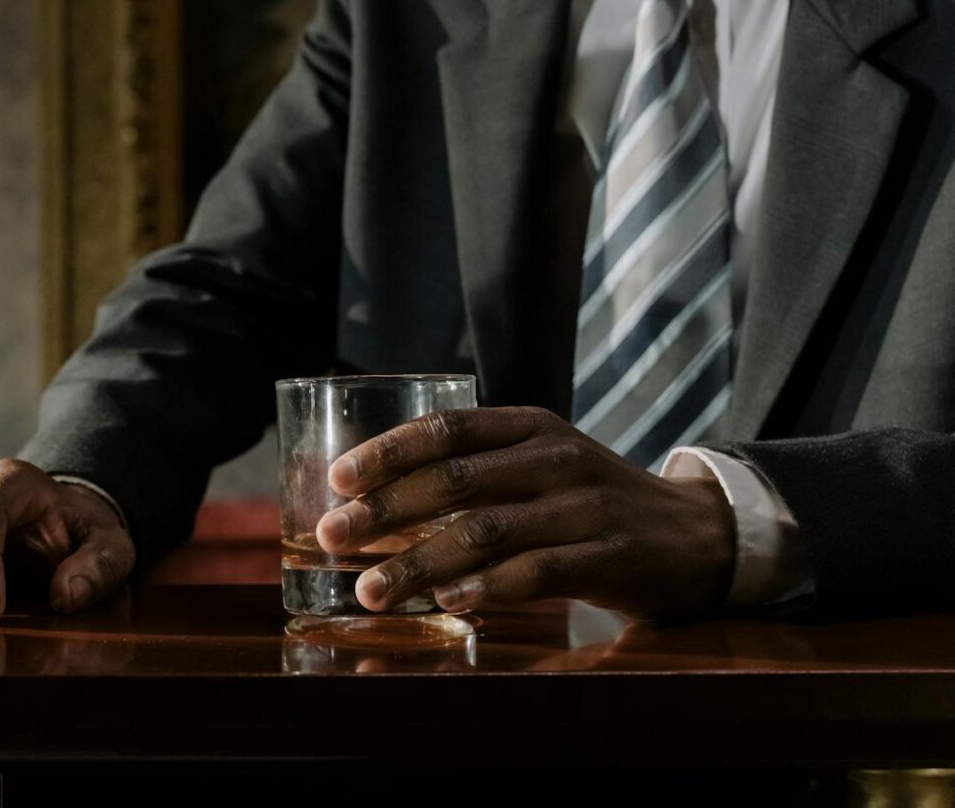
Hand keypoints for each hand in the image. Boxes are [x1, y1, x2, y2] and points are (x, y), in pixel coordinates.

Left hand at [314, 407, 735, 619]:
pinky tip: (447, 602)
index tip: (336, 480)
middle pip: (453, 480)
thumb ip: (476, 473)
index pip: (446, 429)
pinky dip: (486, 588)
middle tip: (330, 537)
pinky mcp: (609, 555)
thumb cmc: (592, 501)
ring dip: (418, 562)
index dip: (387, 452)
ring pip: (486, 531)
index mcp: (529, 427)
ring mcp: (584, 506)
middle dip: (383, 510)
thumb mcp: (539, 465)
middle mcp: (554, 457)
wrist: (698, 534)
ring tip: (370, 589)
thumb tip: (376, 501)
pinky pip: (536, 572)